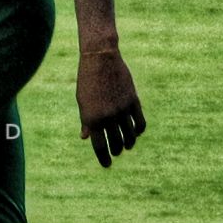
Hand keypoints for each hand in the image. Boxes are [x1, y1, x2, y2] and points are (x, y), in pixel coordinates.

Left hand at [77, 49, 145, 166]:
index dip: (103, 158)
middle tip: (116, 152)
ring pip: (129, 136)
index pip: (99, 146)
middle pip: (116, 143)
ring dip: (128, 143)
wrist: (100, 58)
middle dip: (116, 150)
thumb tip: (85, 138)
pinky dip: (138, 131)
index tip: (107, 164)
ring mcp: (122, 110)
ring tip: (125, 146)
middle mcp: (108, 117)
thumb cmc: (87, 80)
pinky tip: (136, 133)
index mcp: (92, 118)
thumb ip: (86, 121)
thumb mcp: (82, 101)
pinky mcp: (133, 101)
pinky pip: (140, 123)